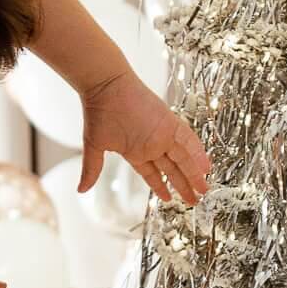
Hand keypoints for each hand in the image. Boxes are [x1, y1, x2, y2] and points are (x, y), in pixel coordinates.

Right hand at [79, 68, 210, 203]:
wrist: (105, 86)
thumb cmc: (98, 112)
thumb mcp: (94, 146)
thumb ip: (91, 170)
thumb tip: (81, 189)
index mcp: (136, 151)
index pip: (153, 174)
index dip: (161, 187)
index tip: (170, 199)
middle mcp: (152, 144)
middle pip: (172, 169)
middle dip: (183, 185)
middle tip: (194, 200)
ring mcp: (162, 134)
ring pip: (182, 158)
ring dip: (194, 173)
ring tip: (203, 189)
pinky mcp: (169, 122)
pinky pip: (188, 139)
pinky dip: (197, 152)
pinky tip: (205, 166)